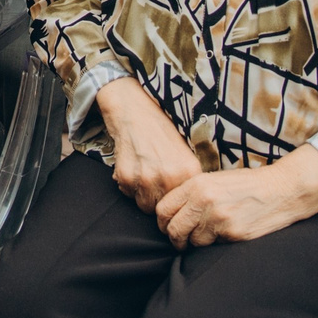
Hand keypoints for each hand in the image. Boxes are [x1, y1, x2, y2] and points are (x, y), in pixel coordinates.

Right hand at [96, 77, 201, 213]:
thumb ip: (189, 179)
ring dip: (143, 194)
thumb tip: (191, 204)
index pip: (185, 205)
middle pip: (163, 208)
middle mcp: (169, 178)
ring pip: (144, 205)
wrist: (134, 109)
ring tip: (144, 172)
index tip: (172, 195)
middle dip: (158, 198)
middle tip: (155, 179)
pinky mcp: (126, 177)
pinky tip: (133, 165)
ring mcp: (146, 178)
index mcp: (189, 172)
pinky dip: (128, 184)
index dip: (177, 202)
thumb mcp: (186, 152)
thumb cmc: (161, 130)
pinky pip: (127, 193)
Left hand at [156, 147, 317, 247]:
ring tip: (212, 234)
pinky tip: (228, 233)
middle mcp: (203, 200)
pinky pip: (213, 246)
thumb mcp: (215, 180)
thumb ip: (191, 195)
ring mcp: (218, 218)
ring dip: (199, 242)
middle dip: (176, 239)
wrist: (281, 189)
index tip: (170, 227)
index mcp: (196, 184)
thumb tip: (168, 215)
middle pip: (173, 229)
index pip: (163, 210)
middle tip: (183, 241)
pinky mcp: (232, 233)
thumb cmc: (246, 185)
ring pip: (193, 242)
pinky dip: (217, 244)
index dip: (164, 222)